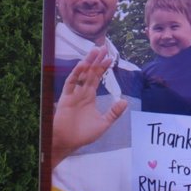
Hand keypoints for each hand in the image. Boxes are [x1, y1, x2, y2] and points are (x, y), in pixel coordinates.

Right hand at [52, 47, 126, 165]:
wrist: (69, 142)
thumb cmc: (84, 134)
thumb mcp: (104, 123)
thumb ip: (114, 112)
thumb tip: (125, 101)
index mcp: (90, 97)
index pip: (97, 78)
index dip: (103, 68)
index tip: (110, 58)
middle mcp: (82, 93)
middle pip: (90, 73)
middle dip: (96, 60)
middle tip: (103, 47)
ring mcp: (73, 94)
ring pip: (81, 75)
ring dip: (88, 63)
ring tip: (94, 51)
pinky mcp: (66, 98)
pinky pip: (71, 84)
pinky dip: (76, 74)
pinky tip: (83, 65)